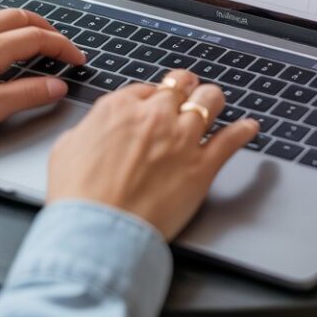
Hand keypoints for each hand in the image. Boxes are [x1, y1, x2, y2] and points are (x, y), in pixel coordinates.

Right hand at [46, 70, 258, 240]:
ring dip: (212, 100)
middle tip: (187, 94)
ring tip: (214, 103)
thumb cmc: (78, 196)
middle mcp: (154, 117)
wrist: (98, 229)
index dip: (152, 96)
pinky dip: (244, 131)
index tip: (155, 104)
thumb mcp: (67, 148)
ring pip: (210, 101)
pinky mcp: (202, 167)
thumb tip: (97, 128)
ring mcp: (182, 139)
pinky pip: (232, 140)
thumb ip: (89, 129)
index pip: (146, 88)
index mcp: (119, 108)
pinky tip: (249, 128)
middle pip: (181, 86)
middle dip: (185, 89)